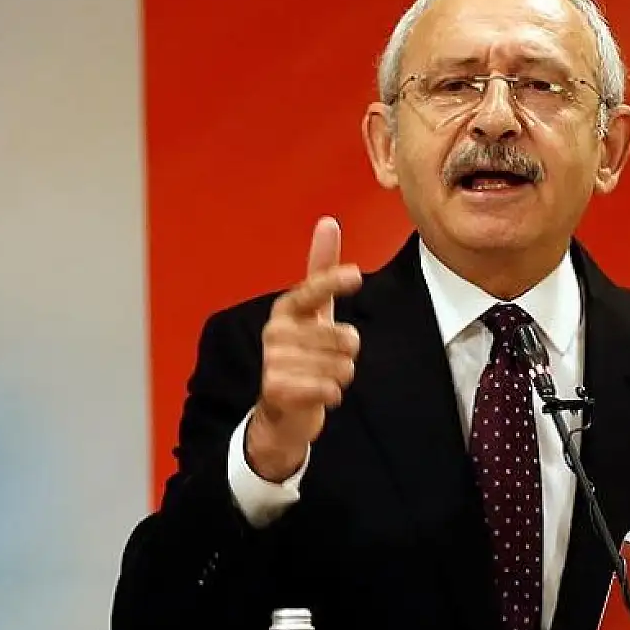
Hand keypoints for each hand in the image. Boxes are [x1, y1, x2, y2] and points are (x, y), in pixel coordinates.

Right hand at [246, 216, 362, 481]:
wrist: (282, 408)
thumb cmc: (305, 352)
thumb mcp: (314, 311)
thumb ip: (321, 269)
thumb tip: (328, 221)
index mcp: (286, 308)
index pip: (313, 290)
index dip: (333, 282)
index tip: (356, 276)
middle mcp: (275, 331)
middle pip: (346, 338)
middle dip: (349, 354)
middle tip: (330, 359)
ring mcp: (273, 360)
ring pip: (343, 366)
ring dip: (341, 376)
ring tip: (321, 377)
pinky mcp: (277, 389)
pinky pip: (329, 389)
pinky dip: (333, 394)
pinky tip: (319, 394)